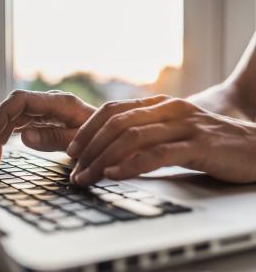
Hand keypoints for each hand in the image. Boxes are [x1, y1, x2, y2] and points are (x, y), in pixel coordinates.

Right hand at [0, 90, 94, 171]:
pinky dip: (2, 134)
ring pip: (9, 117)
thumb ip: (55, 138)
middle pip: (10, 110)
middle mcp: (47, 103)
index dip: (1, 115)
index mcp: (58, 103)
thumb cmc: (99, 135)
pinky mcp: (40, 119)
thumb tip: (23, 137)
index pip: (20, 100)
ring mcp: (42, 110)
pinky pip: (16, 123)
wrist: (108, 132)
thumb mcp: (81, 141)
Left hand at [67, 96, 255, 185]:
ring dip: (103, 159)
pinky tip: (114, 175)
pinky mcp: (198, 144)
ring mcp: (184, 125)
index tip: (72, 150)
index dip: (88, 129)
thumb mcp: (172, 132)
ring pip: (132, 137)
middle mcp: (168, 109)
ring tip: (87, 176)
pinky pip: (158, 153)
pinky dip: (132, 165)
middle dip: (89, 147)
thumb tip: (112, 150)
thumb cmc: (209, 141)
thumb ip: (147, 135)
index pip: (113, 110)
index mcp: (159, 105)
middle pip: (116, 123)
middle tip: (74, 168)